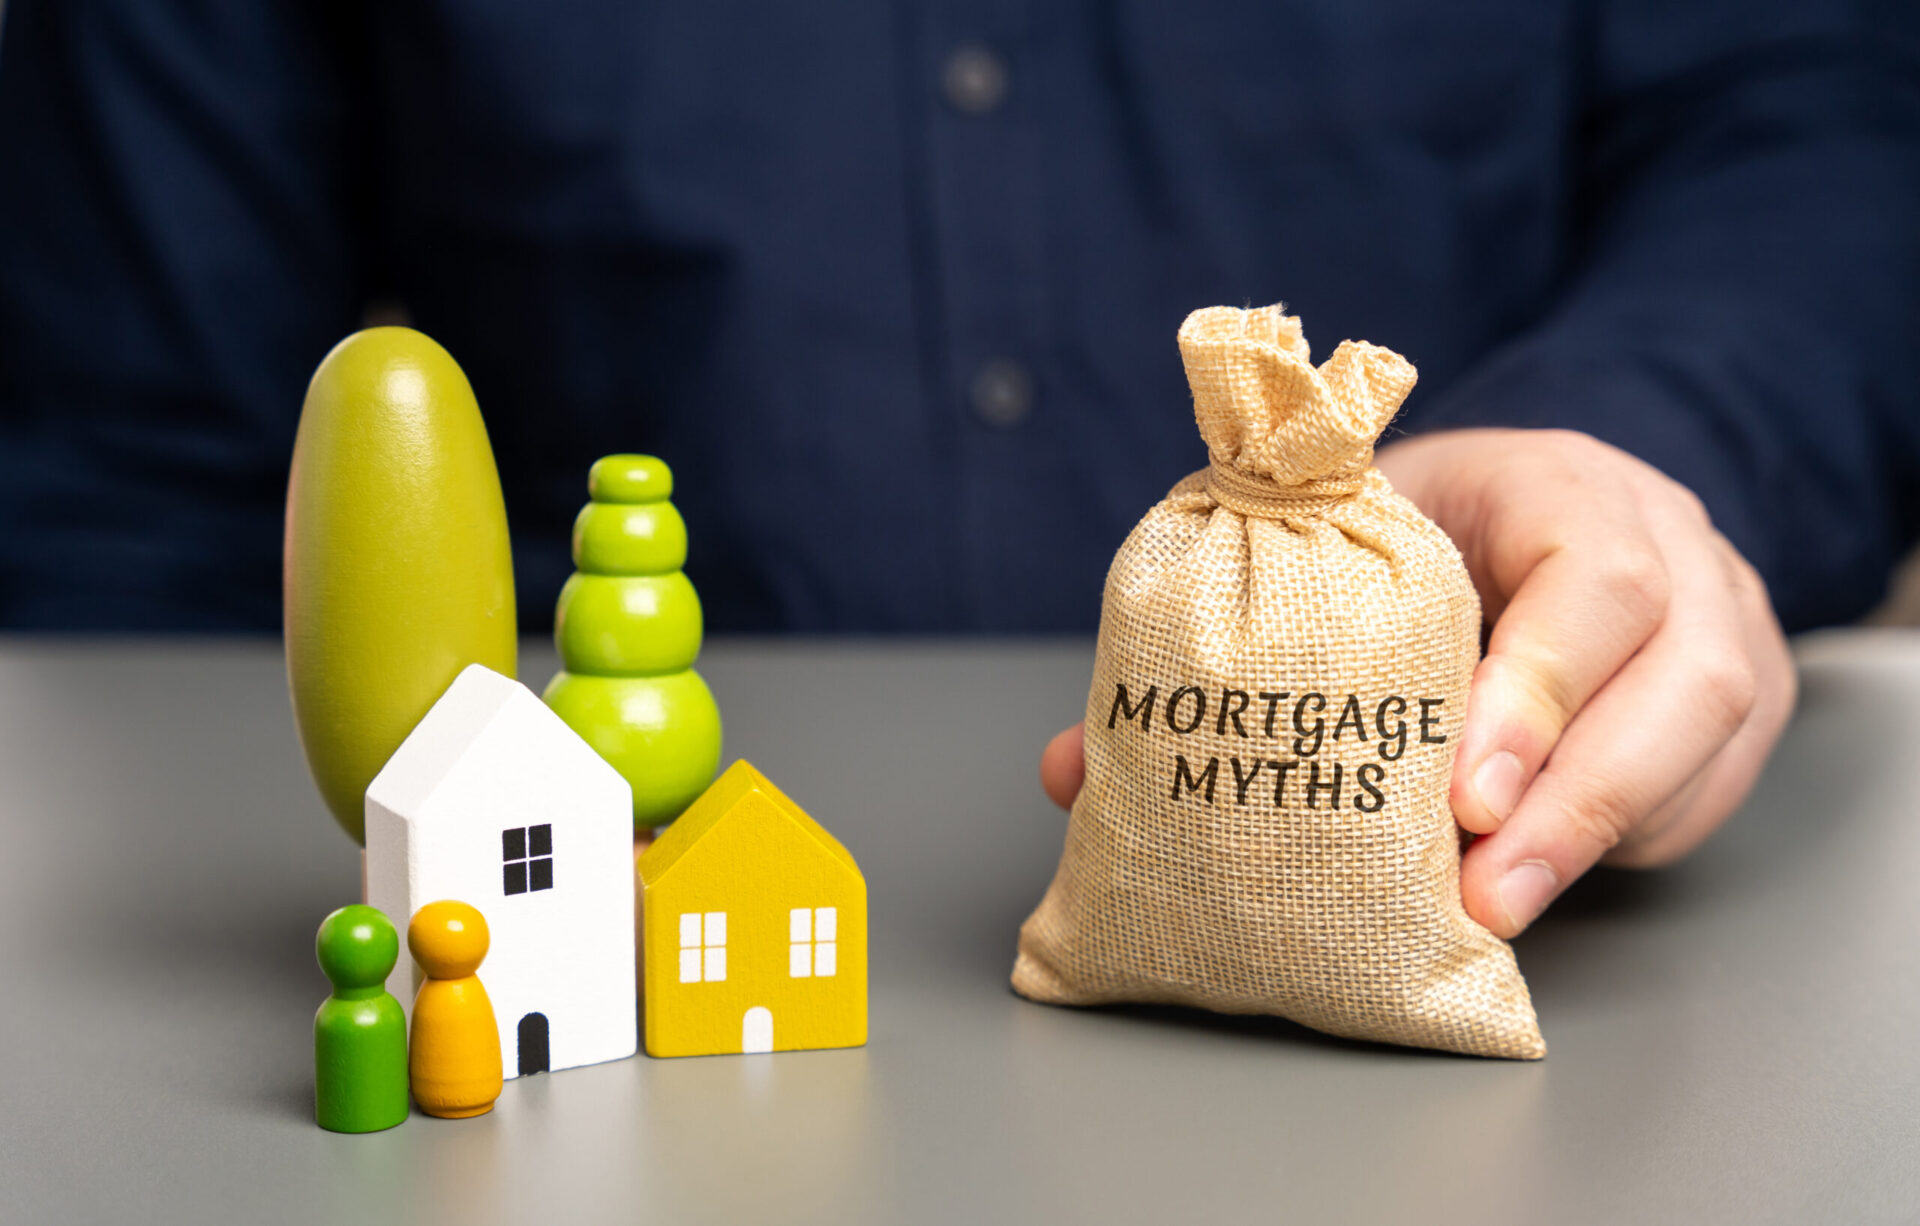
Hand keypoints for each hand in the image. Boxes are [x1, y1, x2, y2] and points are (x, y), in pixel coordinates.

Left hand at [1039, 428, 1795, 937]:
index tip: (1458, 791)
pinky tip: (1531, 886)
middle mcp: (1668, 549)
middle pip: (1678, 673)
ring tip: (1491, 914)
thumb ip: (1229, 630)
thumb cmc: (1427, 521)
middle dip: (1573, 795)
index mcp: (1560, 485)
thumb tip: (1076, 765)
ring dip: (1596, 838)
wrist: (1541, 502)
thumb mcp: (1335, 535)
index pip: (1586, 570)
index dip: (1530, 686)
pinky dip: (1620, 848)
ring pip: (1707, 742)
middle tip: (1475, 886)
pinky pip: (1704, 795)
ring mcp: (1720, 627)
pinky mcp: (1731, 711)